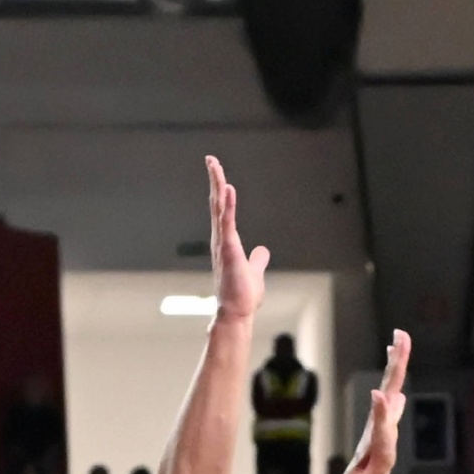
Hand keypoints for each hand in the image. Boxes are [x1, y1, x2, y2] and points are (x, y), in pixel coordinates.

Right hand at [206, 156, 268, 318]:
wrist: (237, 313)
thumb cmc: (242, 296)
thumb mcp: (254, 272)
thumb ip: (257, 260)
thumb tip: (263, 251)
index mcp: (227, 242)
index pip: (222, 211)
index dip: (220, 191)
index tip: (218, 172)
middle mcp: (221, 240)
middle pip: (217, 204)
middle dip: (214, 180)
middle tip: (211, 159)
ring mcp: (223, 244)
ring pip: (219, 209)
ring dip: (218, 186)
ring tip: (215, 166)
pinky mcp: (229, 251)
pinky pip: (227, 223)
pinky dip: (227, 205)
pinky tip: (227, 189)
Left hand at [349, 330, 411, 473]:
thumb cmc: (373, 461)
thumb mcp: (380, 439)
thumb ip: (382, 417)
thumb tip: (379, 393)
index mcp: (384, 409)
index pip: (394, 378)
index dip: (400, 358)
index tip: (401, 335)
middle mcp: (383, 409)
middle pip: (392, 378)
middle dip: (398, 357)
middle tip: (401, 334)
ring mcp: (384, 418)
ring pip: (391, 388)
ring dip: (394, 369)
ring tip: (395, 352)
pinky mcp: (385, 428)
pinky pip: (391, 404)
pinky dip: (393, 393)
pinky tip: (396, 395)